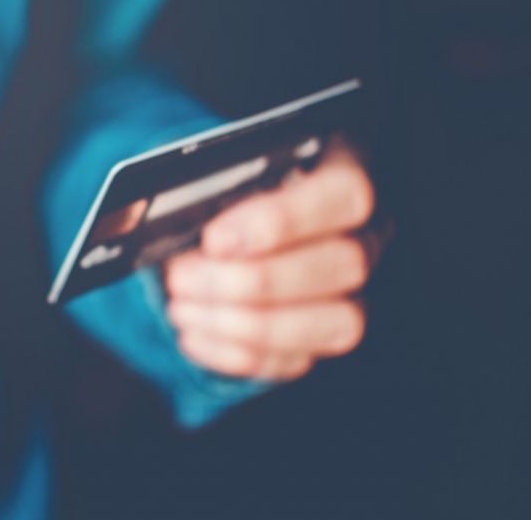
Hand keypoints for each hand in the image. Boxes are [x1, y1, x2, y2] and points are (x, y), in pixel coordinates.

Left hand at [163, 141, 378, 380]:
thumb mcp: (217, 174)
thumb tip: (163, 218)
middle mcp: (367, 235)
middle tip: (185, 277)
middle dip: (253, 280)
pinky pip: (298, 359)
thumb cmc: (226, 192)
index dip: (282, 221)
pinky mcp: (326, 336)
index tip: (216, 240)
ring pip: (335, 322)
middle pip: (344, 264)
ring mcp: (356, 291)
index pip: (344, 195)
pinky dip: (236, 353)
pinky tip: (192, 334)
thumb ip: (210, 189)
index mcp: (345, 172)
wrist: (222, 231)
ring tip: (183, 307)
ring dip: (246, 323)